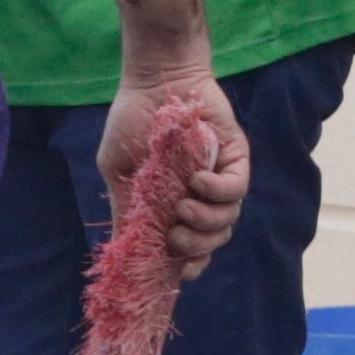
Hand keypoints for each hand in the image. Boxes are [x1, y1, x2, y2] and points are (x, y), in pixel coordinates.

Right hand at [99, 69, 251, 282]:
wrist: (154, 81)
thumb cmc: (132, 121)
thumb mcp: (118, 171)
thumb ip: (125, 208)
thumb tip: (124, 249)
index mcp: (172, 202)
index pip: (189, 245)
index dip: (187, 264)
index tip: (177, 274)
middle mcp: (200, 196)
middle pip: (212, 240)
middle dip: (196, 248)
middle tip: (176, 238)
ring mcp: (219, 179)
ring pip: (227, 220)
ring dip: (206, 222)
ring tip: (183, 207)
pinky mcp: (235, 161)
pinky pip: (236, 190)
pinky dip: (217, 193)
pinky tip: (196, 181)